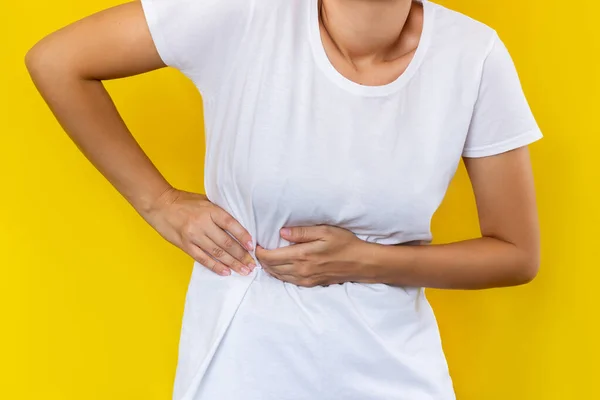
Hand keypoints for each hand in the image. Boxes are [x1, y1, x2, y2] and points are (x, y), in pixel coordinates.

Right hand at [141, 186, 255, 275]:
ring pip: (217, 252)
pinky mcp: (185, 245)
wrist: (160, 205)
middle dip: (241, 255)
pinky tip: (226, 272)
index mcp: (210, 210)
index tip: (252, 246)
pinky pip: (203, 258)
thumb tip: (238, 226)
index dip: (243, 236)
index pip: (231, 224)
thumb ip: (219, 213)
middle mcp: (202, 223)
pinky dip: (215, 266)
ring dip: (232, 263)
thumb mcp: (205, 201)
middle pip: (226, 242)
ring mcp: (193, 235)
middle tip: (252, 264)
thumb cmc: (184, 201)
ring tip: (244, 270)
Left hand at [255, 225, 366, 286]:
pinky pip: (288, 281)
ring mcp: (305, 279)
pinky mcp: (310, 284)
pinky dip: (279, 274)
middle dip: (261, 260)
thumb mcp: (324, 231)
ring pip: (278, 276)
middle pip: (271, 268)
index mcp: (302, 256)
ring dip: (269, 268)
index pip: (271, 257)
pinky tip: (278, 267)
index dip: (260, 252)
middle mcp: (301, 270)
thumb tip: (282, 232)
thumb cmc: (344, 244)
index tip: (257, 244)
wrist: (361, 263)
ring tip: (265, 258)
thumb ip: (301, 232)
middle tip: (258, 250)